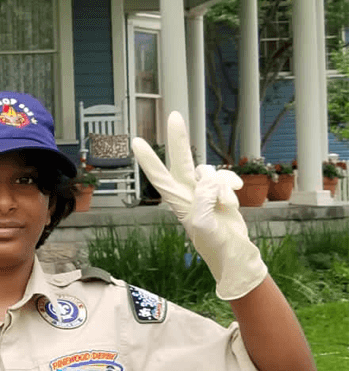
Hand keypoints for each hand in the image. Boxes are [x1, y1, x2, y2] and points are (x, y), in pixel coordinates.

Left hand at [131, 112, 267, 299]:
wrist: (235, 255)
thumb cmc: (215, 244)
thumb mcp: (204, 224)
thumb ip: (202, 200)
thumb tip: (207, 180)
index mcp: (177, 202)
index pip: (159, 176)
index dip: (149, 159)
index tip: (135, 141)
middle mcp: (188, 194)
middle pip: (181, 161)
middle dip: (179, 139)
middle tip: (174, 115)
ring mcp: (204, 192)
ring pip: (211, 173)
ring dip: (222, 187)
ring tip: (226, 206)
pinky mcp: (220, 193)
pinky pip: (226, 179)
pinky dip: (232, 186)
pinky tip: (235, 198)